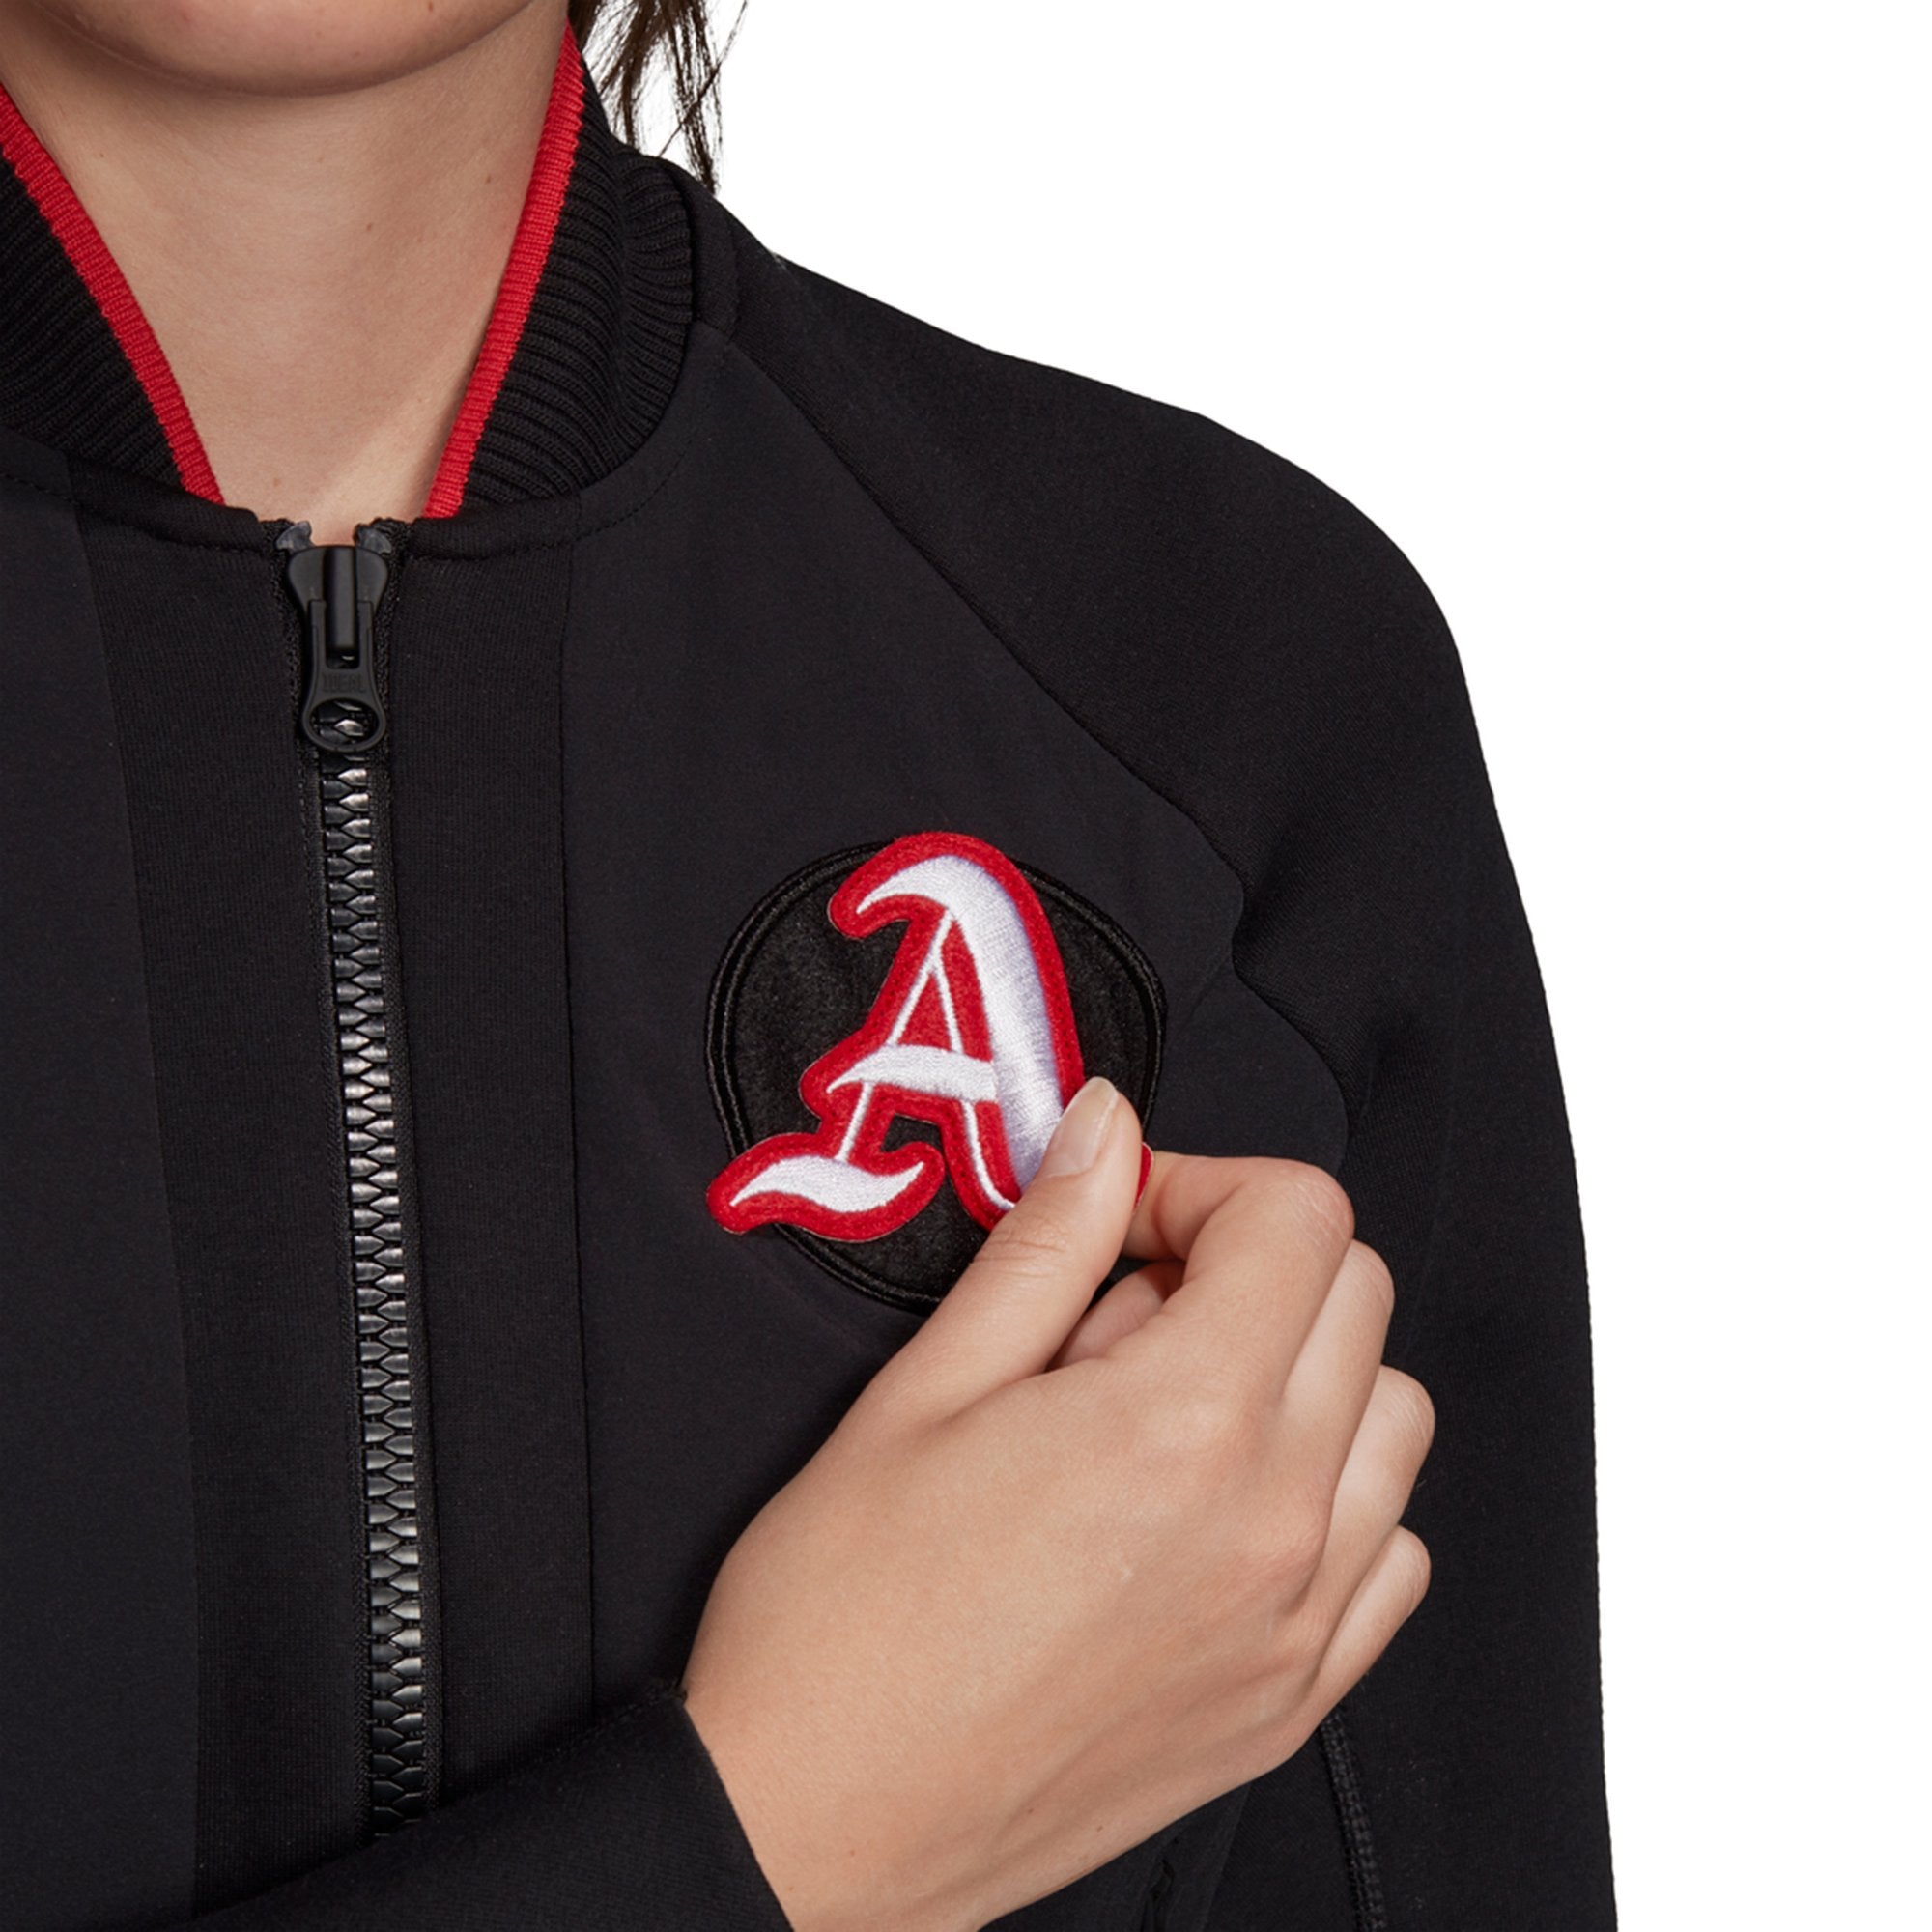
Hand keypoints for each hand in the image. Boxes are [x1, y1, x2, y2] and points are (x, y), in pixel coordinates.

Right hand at [680, 1077, 1433, 1931]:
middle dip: (1249, 1262)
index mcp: (1181, 1427)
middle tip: (1120, 1314)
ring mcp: (1297, 1626)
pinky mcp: (1292, 1704)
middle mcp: (1273, 1525)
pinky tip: (1214, 1509)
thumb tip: (1108, 1129)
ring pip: (1393, 1417)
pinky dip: (1330, 1497)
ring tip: (1165, 1411)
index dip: (1202, 1184)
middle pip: (1357, 1296)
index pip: (1298, 1218)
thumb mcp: (923, 1391)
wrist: (816, 1828)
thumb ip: (1047, 1243)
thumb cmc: (841, 1621)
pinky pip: (1389, 1552)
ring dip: (1300, 1372)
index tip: (1124, 1222)